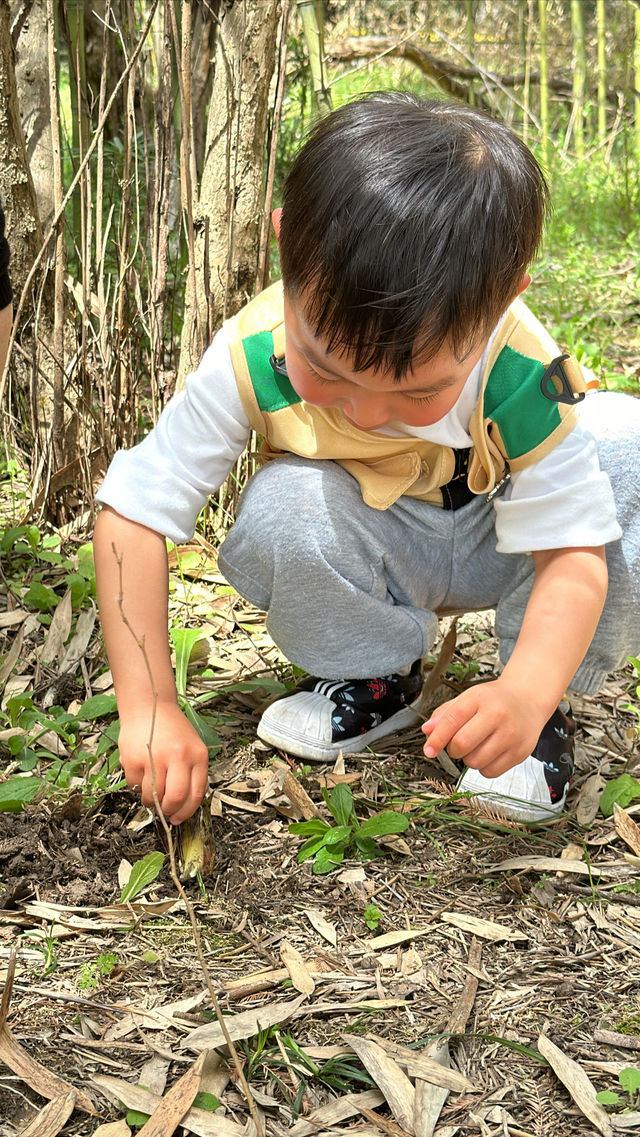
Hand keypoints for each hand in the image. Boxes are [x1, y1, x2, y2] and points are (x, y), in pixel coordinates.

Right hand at [118, 701, 208, 823]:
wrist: (149, 706)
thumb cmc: (171, 729)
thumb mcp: (192, 747)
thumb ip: (193, 773)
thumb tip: (185, 805)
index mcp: (197, 755)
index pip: (195, 794)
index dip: (187, 812)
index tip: (180, 818)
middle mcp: (177, 756)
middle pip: (174, 799)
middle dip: (169, 811)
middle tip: (165, 811)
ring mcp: (154, 758)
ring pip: (152, 797)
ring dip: (151, 801)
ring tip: (152, 789)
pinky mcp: (133, 759)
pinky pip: (135, 786)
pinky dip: (137, 787)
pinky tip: (142, 773)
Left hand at [421, 678, 548, 778]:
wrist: (528, 699)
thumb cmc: (495, 700)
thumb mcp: (469, 697)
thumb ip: (446, 713)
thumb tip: (427, 731)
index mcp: (481, 698)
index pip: (452, 720)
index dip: (436, 738)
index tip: (428, 750)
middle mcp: (498, 715)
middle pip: (462, 744)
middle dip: (452, 749)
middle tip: (457, 744)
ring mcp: (511, 735)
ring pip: (474, 761)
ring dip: (468, 759)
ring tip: (476, 746)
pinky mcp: (520, 752)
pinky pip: (490, 772)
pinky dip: (483, 767)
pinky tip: (488, 753)